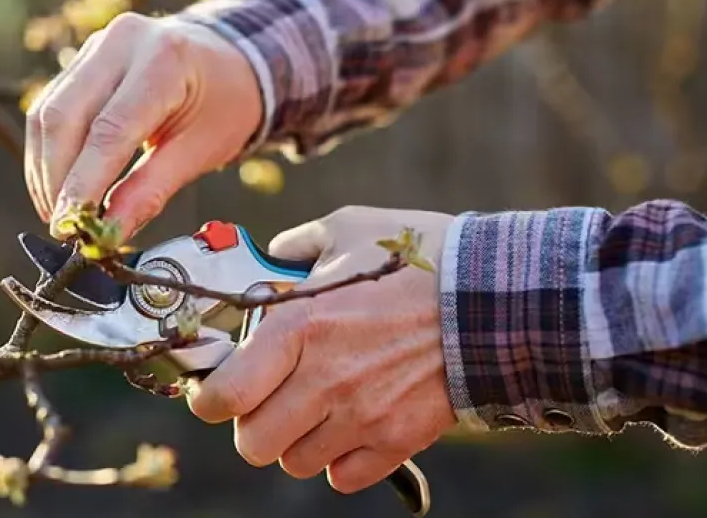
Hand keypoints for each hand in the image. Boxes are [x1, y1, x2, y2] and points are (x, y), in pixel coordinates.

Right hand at [24, 12, 261, 238]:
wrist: (227, 60)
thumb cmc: (223, 104)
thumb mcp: (201, 150)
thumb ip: (151, 191)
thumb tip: (108, 234)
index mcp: (164, 60)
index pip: (110, 129)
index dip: (83, 182)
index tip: (70, 225)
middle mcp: (122, 42)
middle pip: (65, 116)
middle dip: (56, 179)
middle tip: (62, 226)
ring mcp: (97, 46)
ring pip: (48, 113)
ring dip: (45, 169)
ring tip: (58, 213)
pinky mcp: (81, 60)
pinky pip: (50, 108)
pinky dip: (47, 152)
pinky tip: (57, 185)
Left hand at [186, 206, 457, 493]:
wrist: (497, 298)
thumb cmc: (421, 259)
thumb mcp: (349, 229)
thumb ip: (297, 246)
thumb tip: (272, 256)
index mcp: (298, 327)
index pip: (223, 397)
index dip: (209, 400)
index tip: (216, 390)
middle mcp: (323, 380)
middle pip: (253, 443)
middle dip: (252, 424)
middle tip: (268, 399)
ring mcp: (361, 417)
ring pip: (295, 463)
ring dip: (296, 441)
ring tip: (314, 409)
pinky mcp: (397, 440)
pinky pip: (343, 477)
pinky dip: (340, 460)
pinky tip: (350, 425)